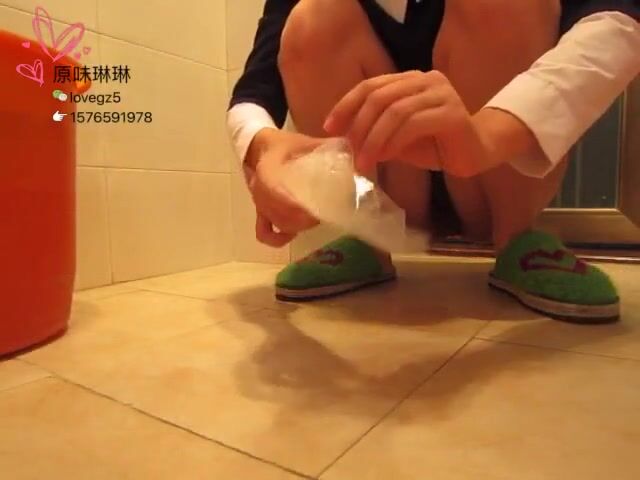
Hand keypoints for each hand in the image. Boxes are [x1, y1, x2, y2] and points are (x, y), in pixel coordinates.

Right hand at [245, 129, 322, 246]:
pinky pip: (264, 232)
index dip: (298, 206)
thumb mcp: (304, 142)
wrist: (259, 147)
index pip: (279, 195)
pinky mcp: (261, 212)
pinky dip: (277, 238)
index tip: (318, 208)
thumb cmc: (284, 145)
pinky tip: (292, 236)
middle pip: (283, 215)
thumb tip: (350, 155)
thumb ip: (325, 148)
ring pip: (279, 224)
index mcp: (268, 174)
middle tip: (325, 211)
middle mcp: (262, 193)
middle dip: (305, 218)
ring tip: (317, 217)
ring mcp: (261, 205)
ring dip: (298, 225)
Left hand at [324, 70, 500, 176]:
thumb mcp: (396, 138)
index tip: (329, 128)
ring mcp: (441, 93)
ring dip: (373, 139)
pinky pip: (413, 124)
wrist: (477, 152)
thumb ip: (374, 132)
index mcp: (410, 79)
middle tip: (349, 151)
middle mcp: (426, 79)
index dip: (346, 105)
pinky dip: (394, 142)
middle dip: (358, 126)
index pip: (371, 86)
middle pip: (380, 97)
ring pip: (395, 111)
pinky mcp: (452, 113)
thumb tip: (342, 138)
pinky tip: (385, 157)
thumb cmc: (435, 144)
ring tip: (364, 162)